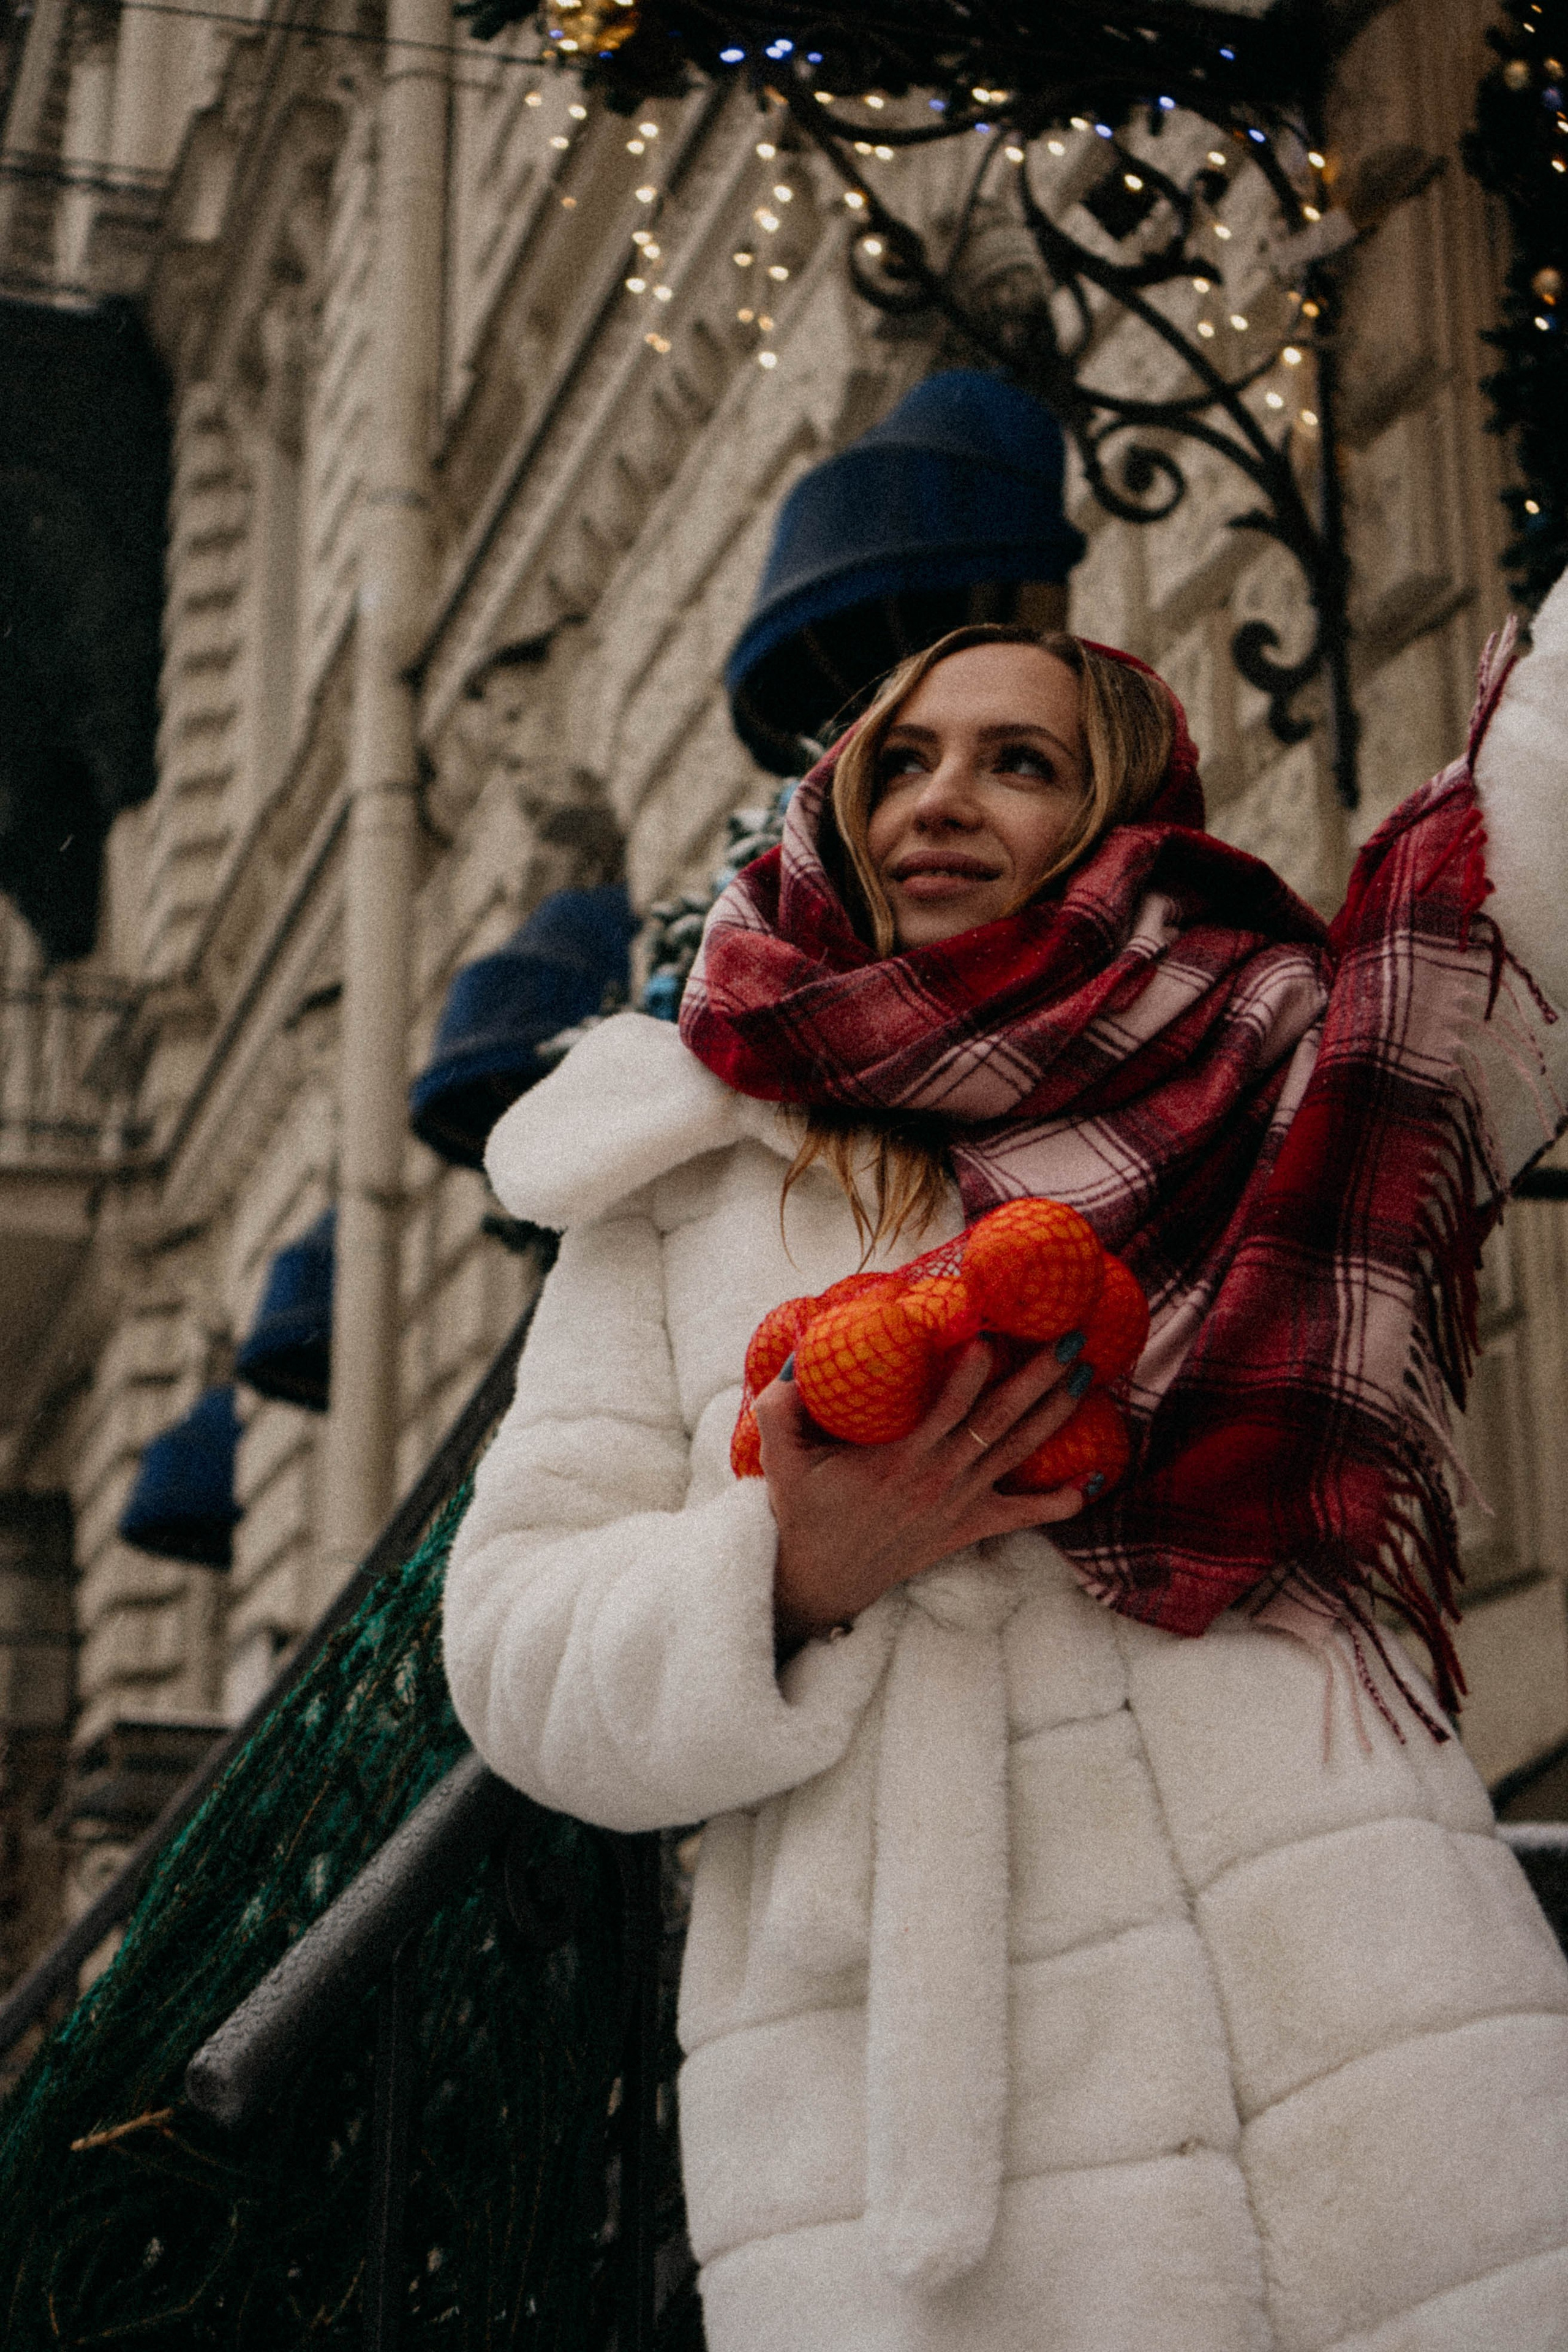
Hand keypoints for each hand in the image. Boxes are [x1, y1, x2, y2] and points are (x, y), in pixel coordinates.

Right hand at [755, 1337, 1088, 1651]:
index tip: (992, 1337)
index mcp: (898, 1458)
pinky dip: (1057, 1503)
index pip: (945, 1409)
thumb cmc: (806, 1510)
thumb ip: (781, 1408)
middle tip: (1069, 1341)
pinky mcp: (968, 1527)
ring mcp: (958, 1503)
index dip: (970, 1374)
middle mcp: (938, 1477)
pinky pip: (1021, 1515)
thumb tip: (795, 1358)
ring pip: (1015, 1453)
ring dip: (1054, 1415)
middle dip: (1036, 1379)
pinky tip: (1091, 1484)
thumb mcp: (781, 1459)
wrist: (824, 1578)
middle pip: (997, 1421)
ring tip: (1084, 1378)